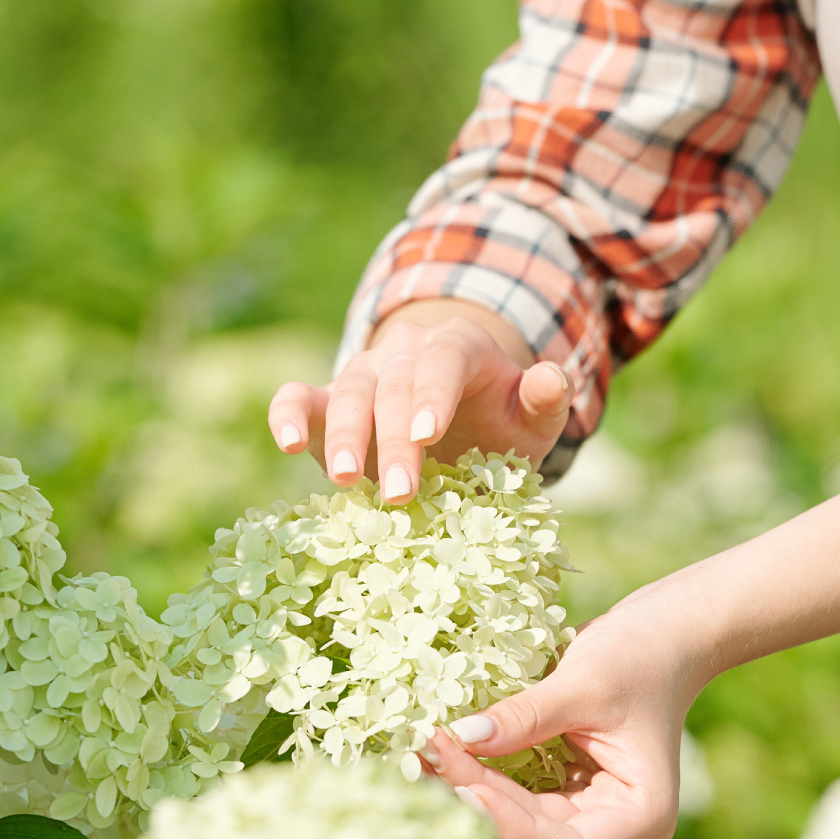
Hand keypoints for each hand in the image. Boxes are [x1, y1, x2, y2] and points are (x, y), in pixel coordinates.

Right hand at [266, 302, 571, 504]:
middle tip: (399, 492)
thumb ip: (544, 401)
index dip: (433, 395)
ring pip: (348, 393)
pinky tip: (286, 442)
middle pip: (394, 386)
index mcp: (458, 346)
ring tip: (344, 479)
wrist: (461, 421)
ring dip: (344, 437)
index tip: (428, 435)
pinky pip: (299, 397)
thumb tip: (553, 378)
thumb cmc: (499, 421)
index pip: (444, 361)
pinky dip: (287, 413)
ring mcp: (364, 373)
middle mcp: (405, 352)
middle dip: (394, 440)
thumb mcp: (531, 416)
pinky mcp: (327, 401)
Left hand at [418, 596, 706, 838]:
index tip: (459, 783)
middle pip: (534, 836)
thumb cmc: (640, 656)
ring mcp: (592, 817)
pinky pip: (517, 799)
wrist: (666, 636)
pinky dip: (482, 776)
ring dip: (471, 789)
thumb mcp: (583, 684)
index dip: (506, 823)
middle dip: (478, 800)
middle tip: (426, 756)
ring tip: (425, 753)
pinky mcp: (568, 798)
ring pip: (518, 821)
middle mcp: (618, 831)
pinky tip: (443, 753)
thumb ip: (524, 718)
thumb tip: (459, 739)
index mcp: (642, 818)